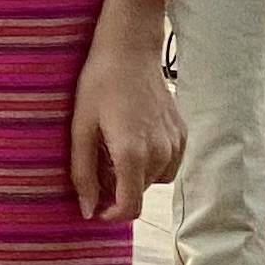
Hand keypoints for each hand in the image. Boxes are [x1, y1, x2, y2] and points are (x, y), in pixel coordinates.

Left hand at [68, 0, 183, 221]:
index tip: (96, 206)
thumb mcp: (81, 127)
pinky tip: (134, 136)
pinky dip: (151, 161)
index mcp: (132, 154)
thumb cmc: (99, 84)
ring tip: (115, 145)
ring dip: (134, 174)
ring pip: (153, 179)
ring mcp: (176, 144)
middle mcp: (160, 153)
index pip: (129, 207)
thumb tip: (87, 210)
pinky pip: (168, 164)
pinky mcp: (183, 135)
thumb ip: (83, 172)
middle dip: (117, 188)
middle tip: (98, 160)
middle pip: (138, 193)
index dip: (111, 214)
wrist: (130, 50)